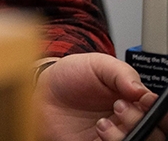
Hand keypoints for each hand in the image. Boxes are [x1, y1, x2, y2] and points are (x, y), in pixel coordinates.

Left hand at [35, 52, 165, 140]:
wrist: (42, 90)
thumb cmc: (71, 75)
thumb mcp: (97, 64)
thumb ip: (121, 73)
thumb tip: (141, 91)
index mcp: (135, 102)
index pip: (159, 114)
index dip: (156, 111)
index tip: (142, 100)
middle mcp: (129, 122)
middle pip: (155, 134)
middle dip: (140, 121)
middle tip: (119, 106)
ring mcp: (115, 136)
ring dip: (125, 134)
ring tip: (105, 120)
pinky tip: (101, 128)